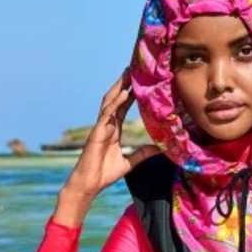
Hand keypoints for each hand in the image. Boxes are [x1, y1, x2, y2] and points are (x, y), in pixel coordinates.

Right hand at [62, 69, 160, 202]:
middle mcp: (106, 125)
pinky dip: (115, 103)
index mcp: (113, 129)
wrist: (90, 183)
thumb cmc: (105, 173)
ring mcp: (101, 127)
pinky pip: (107, 114)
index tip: (138, 82)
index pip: (122, 107)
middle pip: (115, 99)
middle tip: (133, 68)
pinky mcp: (97, 132)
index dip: (130, 94)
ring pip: (110, 102)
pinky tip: (123, 94)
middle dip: (123, 84)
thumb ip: (143, 153)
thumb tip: (161, 149)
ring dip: (119, 87)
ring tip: (128, 73)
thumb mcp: (131, 162)